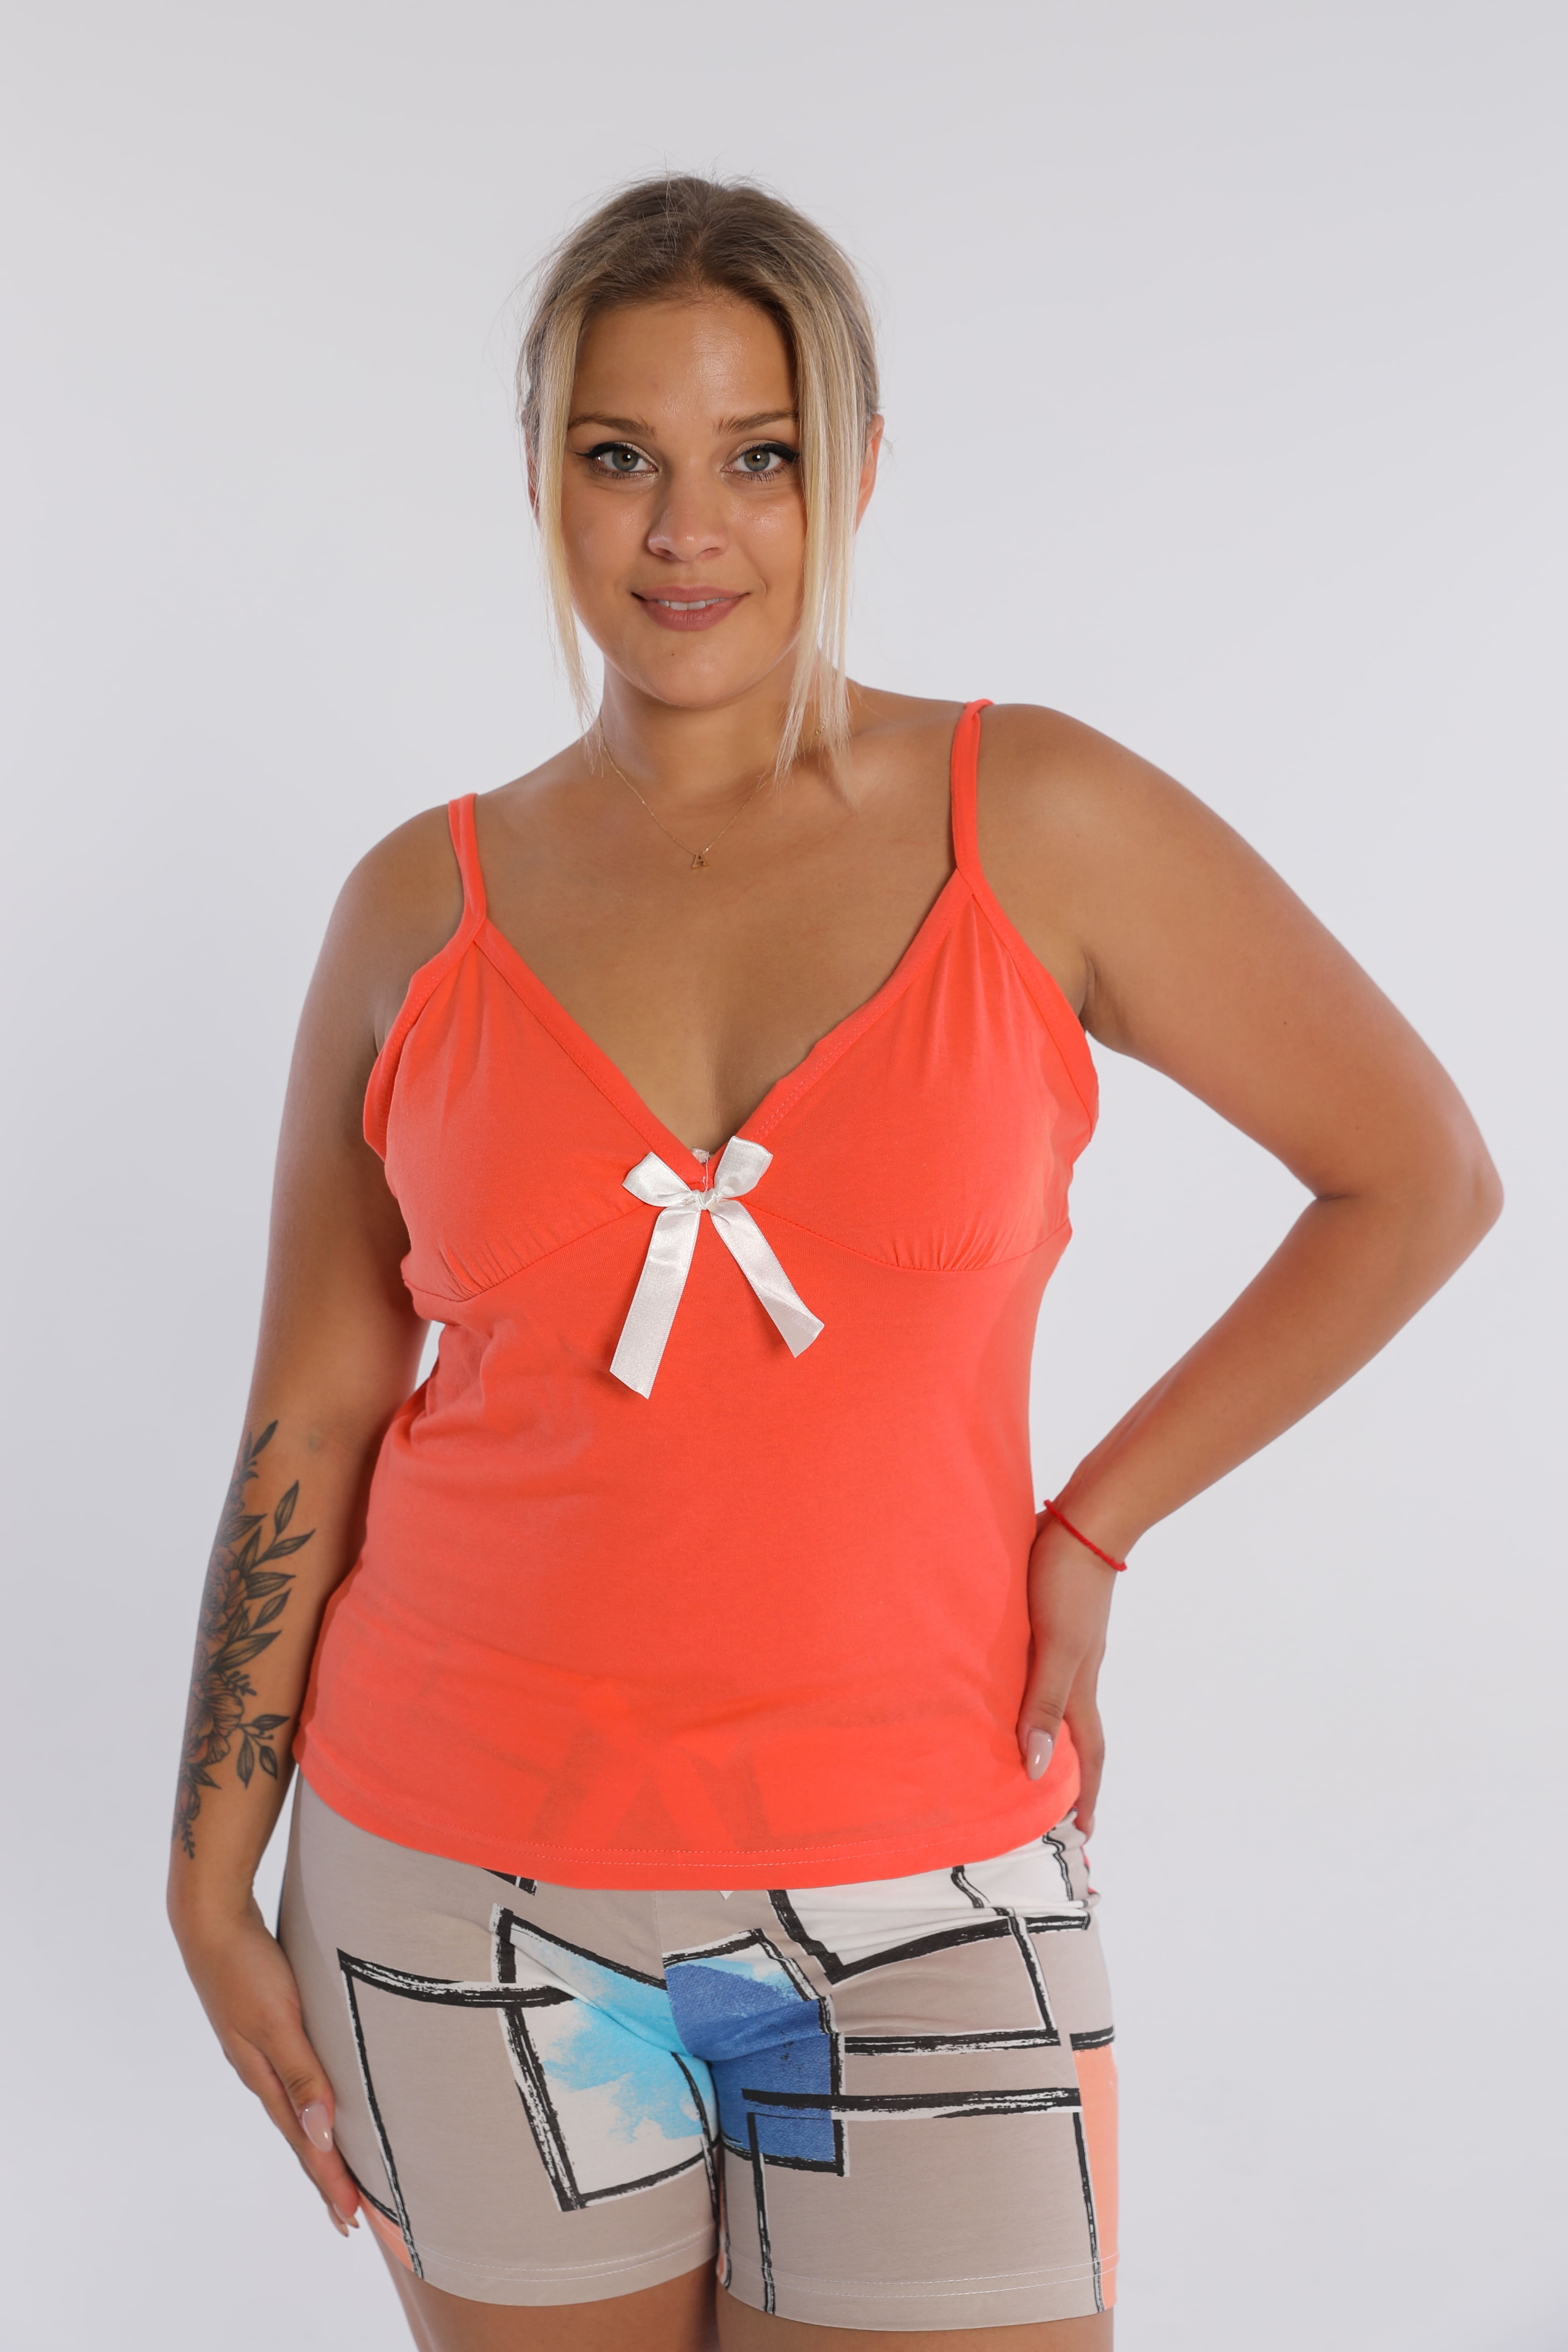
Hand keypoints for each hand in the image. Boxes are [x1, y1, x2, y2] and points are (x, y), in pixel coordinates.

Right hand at [171, 1891, 361, 2236]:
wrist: (212, 1919)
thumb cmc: (246, 1968)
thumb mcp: (278, 2022)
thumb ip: (302, 2075)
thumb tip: (321, 2135)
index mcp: (264, 2076)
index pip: (305, 2143)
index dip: (329, 2182)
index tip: (351, 2221)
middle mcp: (262, 2070)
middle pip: (300, 2134)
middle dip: (326, 2175)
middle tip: (350, 2216)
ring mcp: (260, 2048)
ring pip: (297, 2107)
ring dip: (319, 2141)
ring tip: (337, 2169)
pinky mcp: (264, 2024)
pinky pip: (295, 2076)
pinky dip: (310, 2101)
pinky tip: (316, 2101)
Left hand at [1016, 1518, 1119, 1835]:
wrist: (1084, 1521)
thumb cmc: (1067, 1581)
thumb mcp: (1057, 1647)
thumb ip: (1045, 1704)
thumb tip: (1040, 1770)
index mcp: (1080, 1686)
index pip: (1088, 1755)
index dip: (1086, 1795)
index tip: (1082, 1835)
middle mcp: (1077, 1672)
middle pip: (1077, 1735)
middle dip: (1070, 1776)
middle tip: (1052, 1809)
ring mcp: (1066, 1645)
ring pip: (1057, 1703)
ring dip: (1047, 1734)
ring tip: (1023, 1757)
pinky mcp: (1050, 1620)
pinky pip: (1040, 1671)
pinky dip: (1030, 1692)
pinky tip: (1007, 1686)